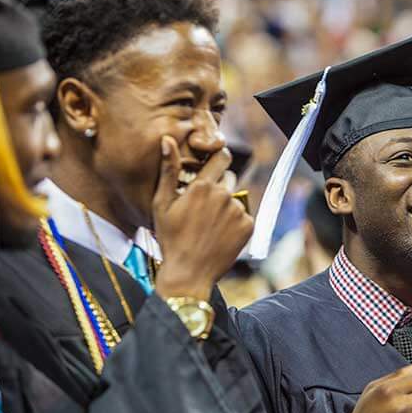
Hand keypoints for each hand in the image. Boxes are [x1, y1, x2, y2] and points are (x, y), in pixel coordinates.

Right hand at [153, 136, 252, 300]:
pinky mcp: (248, 226)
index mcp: (202, 187)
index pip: (222, 157)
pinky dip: (234, 222)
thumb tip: (167, 140)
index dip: (218, 158)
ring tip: (208, 225)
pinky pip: (243, 216)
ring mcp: (238, 211)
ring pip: (235, 199)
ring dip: (225, 206)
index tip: (214, 163)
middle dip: (217, 187)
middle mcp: (224, 196)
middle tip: (202, 208)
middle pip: (228, 178)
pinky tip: (219, 234)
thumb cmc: (170, 238)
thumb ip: (168, 169)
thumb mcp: (163, 203)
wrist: (188, 273)